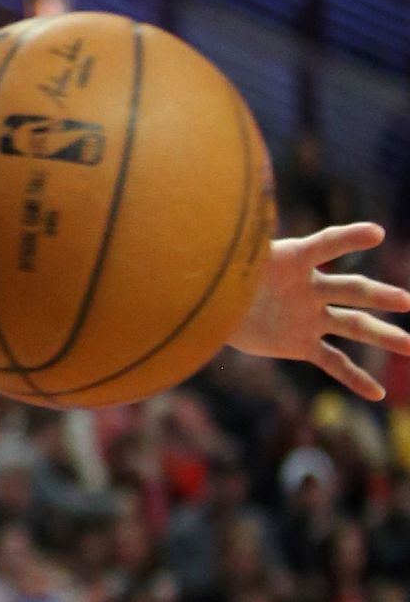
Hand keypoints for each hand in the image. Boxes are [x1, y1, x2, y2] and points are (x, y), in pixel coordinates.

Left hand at [229, 222, 409, 399]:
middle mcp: (310, 287)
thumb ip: (232, 240)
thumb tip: (211, 208)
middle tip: (405, 300)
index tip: (376, 232)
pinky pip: (334, 361)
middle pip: (350, 289)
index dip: (348, 238)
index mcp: (292, 260)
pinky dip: (354, 378)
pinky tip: (377, 394)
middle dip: (377, 295)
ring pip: (354, 325)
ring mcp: (310, 316)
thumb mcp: (226, 254)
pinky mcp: (301, 344)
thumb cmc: (219, 272)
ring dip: (383, 336)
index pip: (325, 244)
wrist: (212, 304)